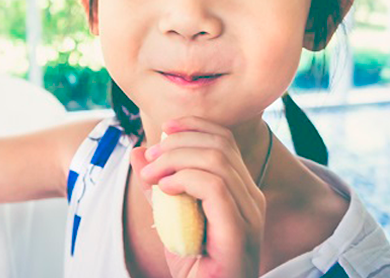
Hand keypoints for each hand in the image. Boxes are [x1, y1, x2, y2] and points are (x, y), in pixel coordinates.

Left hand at [130, 116, 266, 277]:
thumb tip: (139, 151)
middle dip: (179, 142)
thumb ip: (157, 184)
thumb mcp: (169, 217)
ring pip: (216, 161)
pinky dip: (185, 179)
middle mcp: (251, 198)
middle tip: (150, 159)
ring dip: (175, 159)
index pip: (225, 140)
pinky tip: (165, 189)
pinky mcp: (238, 231)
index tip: (164, 128)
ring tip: (152, 175)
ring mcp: (249, 214)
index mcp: (240, 190)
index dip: (194, 126)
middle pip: (220, 144)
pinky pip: (215, 188)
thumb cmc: (193, 264)